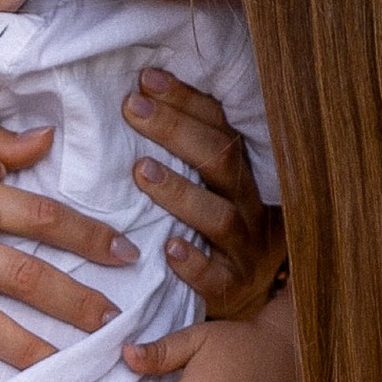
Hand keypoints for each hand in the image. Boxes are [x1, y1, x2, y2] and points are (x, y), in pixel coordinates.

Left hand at [123, 69, 283, 314]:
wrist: (249, 301)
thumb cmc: (214, 234)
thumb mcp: (209, 188)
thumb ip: (186, 152)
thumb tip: (136, 97)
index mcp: (241, 174)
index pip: (219, 126)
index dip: (186, 101)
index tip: (146, 80)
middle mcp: (248, 204)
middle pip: (222, 160)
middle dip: (176, 131)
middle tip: (133, 109)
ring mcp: (243, 248)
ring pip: (220, 217)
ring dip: (180, 192)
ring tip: (141, 171)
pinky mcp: (231, 288)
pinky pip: (216, 278)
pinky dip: (194, 264)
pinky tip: (170, 249)